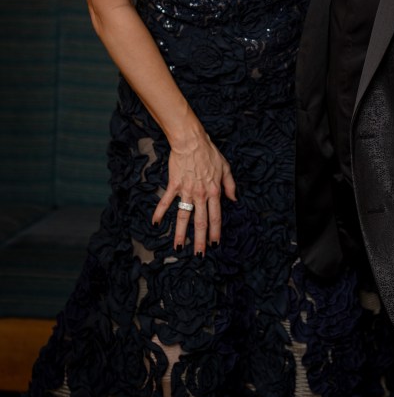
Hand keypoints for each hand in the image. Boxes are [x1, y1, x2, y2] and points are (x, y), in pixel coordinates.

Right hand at [152, 130, 236, 253]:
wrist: (191, 141)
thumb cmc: (209, 153)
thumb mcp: (226, 168)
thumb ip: (230, 185)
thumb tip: (234, 199)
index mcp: (214, 191)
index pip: (216, 217)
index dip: (215, 232)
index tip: (214, 244)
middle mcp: (201, 194)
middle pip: (201, 221)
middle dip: (200, 240)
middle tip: (198, 255)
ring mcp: (186, 191)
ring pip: (184, 216)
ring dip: (180, 233)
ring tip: (178, 247)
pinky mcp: (174, 185)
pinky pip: (166, 201)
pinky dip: (159, 213)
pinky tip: (156, 224)